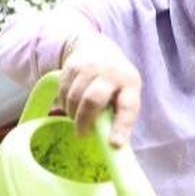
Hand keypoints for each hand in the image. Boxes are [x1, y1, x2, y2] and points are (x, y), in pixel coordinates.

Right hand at [58, 31, 140, 147]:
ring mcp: (91, 67)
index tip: (114, 144)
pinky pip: (63, 92)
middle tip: (82, 134)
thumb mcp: (124, 94)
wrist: (96, 48)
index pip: (127, 107)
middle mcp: (112, 73)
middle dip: (85, 120)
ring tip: (77, 119)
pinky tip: (71, 105)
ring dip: (72, 114)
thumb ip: (118, 115)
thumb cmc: (114, 83)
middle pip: (93, 99)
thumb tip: (112, 147)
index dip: (121, 127)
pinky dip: (64, 104)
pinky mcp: (72, 66)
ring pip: (75, 97)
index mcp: (131, 84)